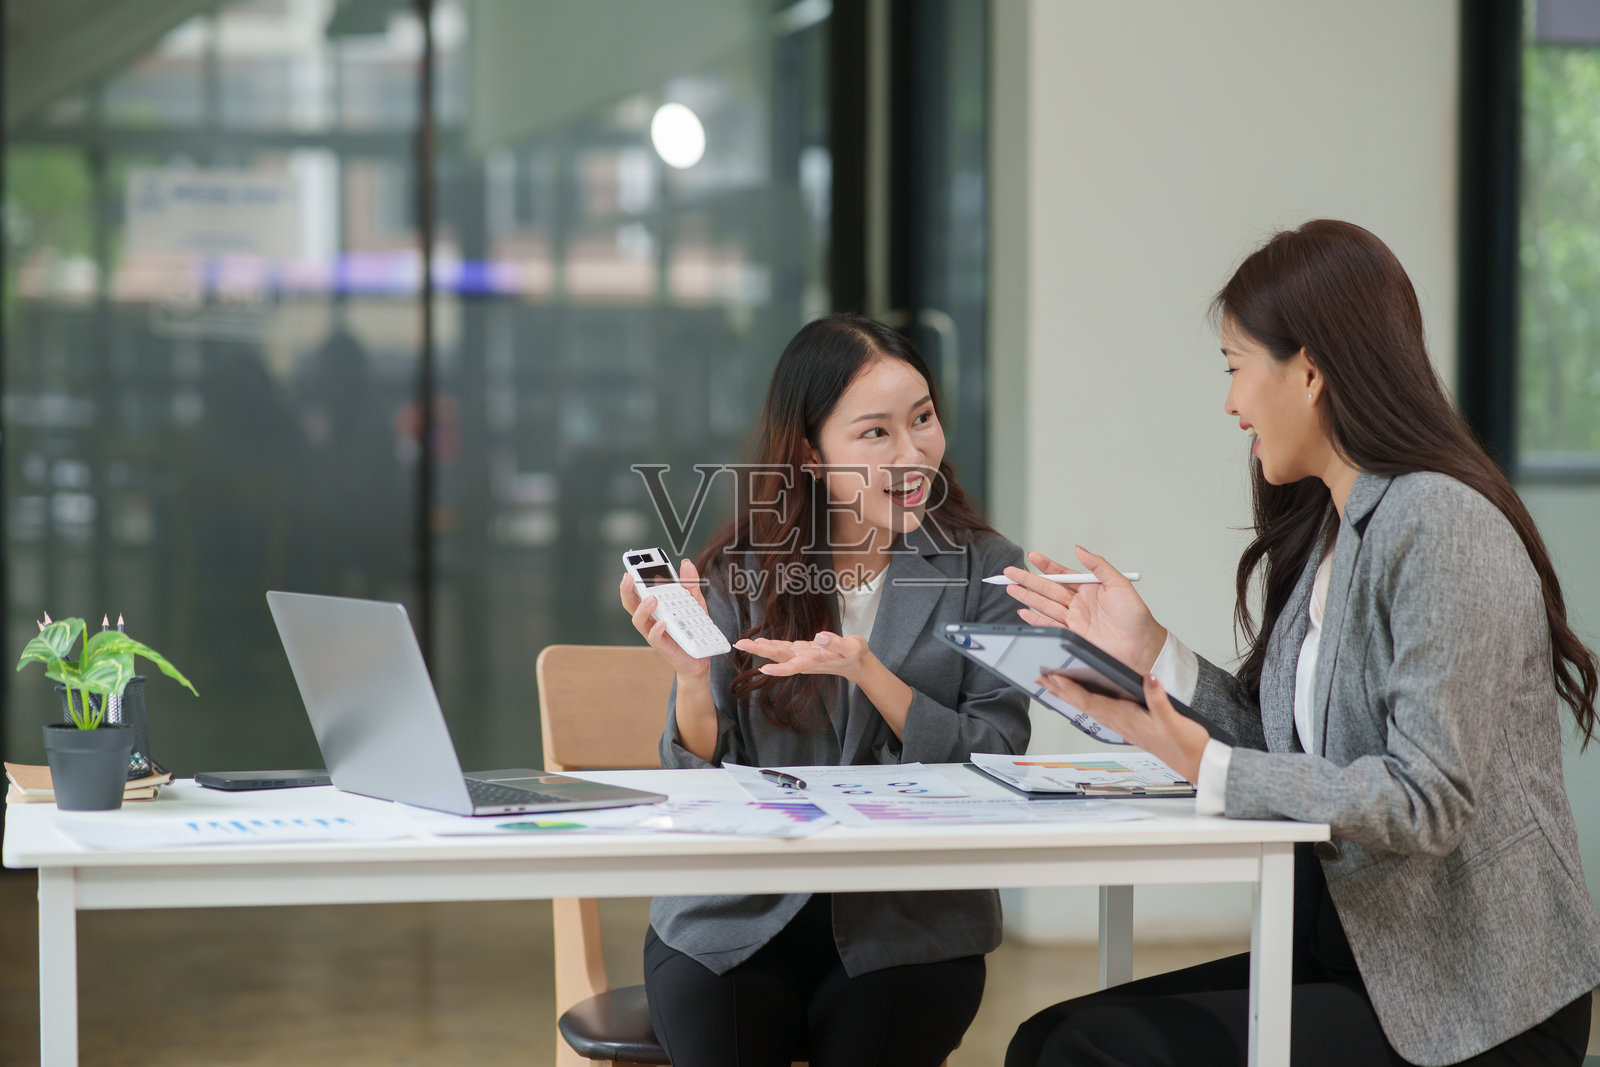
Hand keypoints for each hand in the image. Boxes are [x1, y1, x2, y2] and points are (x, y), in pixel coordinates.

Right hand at [619, 558, 711, 680]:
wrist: (700, 656)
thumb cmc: (692, 628)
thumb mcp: (695, 602)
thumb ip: (690, 584)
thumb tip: (685, 563)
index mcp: (655, 605)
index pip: (639, 589)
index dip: (632, 575)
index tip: (632, 558)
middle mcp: (650, 617)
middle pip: (630, 603)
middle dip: (626, 589)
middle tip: (629, 576)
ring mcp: (654, 632)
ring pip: (638, 620)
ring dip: (643, 608)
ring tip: (652, 598)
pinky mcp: (662, 646)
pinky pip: (653, 638)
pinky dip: (656, 629)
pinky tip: (662, 622)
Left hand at [734, 632, 872, 682]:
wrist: (856, 663)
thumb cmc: (855, 655)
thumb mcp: (852, 647)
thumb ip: (836, 643)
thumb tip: (820, 637)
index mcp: (814, 660)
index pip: (793, 666)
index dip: (778, 668)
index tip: (762, 668)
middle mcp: (804, 660)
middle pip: (778, 656)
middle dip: (759, 650)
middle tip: (739, 644)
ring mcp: (802, 656)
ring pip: (778, 652)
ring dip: (761, 648)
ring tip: (744, 643)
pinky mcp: (803, 650)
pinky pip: (783, 648)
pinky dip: (771, 644)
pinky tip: (761, 641)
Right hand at [1004, 546, 1167, 673]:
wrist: (1142, 647)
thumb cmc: (1136, 616)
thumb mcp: (1120, 584)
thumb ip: (1098, 566)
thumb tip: (1079, 548)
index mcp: (1089, 587)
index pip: (1062, 574)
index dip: (1046, 566)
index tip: (1031, 556)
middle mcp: (1079, 603)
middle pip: (1048, 589)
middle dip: (1027, 579)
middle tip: (1009, 572)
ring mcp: (1074, 620)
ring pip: (1044, 605)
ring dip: (1026, 597)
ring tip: (1010, 588)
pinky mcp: (1072, 636)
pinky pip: (1049, 625)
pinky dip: (1034, 619)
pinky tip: (1022, 612)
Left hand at [1036, 671, 1208, 783]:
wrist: (1194, 763)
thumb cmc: (1184, 744)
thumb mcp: (1173, 718)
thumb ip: (1158, 698)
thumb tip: (1148, 678)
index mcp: (1127, 718)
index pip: (1092, 701)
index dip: (1071, 690)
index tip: (1055, 678)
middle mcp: (1120, 722)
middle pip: (1083, 704)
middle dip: (1061, 692)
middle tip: (1041, 679)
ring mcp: (1123, 725)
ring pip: (1089, 708)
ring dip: (1069, 697)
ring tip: (1052, 686)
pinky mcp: (1129, 726)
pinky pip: (1100, 712)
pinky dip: (1086, 702)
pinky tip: (1080, 698)